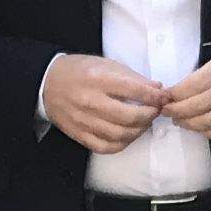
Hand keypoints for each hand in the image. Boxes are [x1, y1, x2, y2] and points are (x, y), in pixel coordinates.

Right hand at [43, 53, 167, 153]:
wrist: (47, 83)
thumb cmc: (80, 70)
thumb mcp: (105, 64)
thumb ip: (132, 77)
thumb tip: (157, 89)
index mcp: (98, 78)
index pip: (135, 90)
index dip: (155, 96)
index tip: (163, 97)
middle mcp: (90, 100)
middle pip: (129, 116)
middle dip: (149, 115)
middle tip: (155, 111)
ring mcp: (83, 120)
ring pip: (120, 134)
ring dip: (139, 131)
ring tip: (144, 123)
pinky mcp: (79, 134)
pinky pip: (105, 147)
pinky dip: (122, 144)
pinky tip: (128, 135)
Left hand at [158, 52, 210, 141]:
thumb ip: (198, 77)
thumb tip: (173, 94)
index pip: (190, 86)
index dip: (173, 96)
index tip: (164, 100)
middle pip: (196, 106)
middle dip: (176, 111)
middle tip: (167, 113)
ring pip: (207, 122)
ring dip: (188, 124)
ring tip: (181, 121)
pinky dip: (207, 133)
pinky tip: (199, 128)